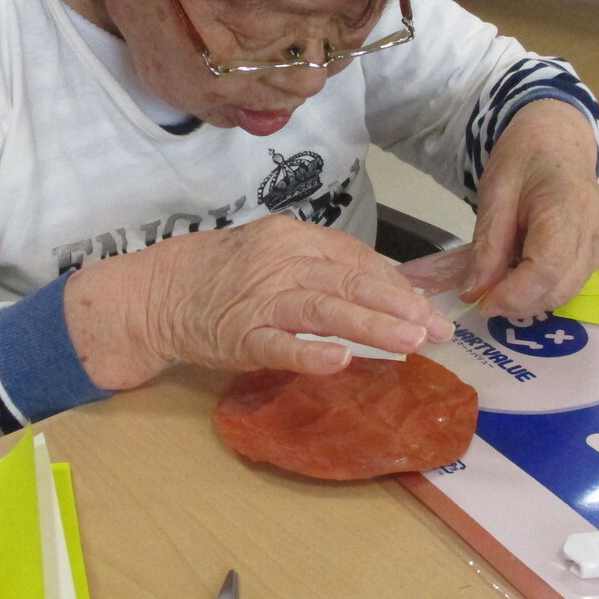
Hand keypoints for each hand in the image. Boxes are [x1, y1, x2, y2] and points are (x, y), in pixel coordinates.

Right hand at [64, 214, 453, 389]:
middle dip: (400, 307)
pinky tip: (340, 362)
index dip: (398, 285)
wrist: (159, 292)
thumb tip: (387, 290)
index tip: (430, 308)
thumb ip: (324, 268)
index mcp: (293, 237)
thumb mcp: (277, 256)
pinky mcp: (240, 336)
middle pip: (349, 281)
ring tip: (411, 343)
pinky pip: (279, 345)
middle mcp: (280, 261)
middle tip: (438, 330)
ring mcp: (259, 299)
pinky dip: (310, 352)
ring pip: (324, 309)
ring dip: (372, 326)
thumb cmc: (225, 276)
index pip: (357, 259)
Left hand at [465, 98, 598, 318]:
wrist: (558, 141)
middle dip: (519, 303)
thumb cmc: (525, 158)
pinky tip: (524, 270)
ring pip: (567, 291)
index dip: (514, 295)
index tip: (483, 303)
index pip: (546, 268)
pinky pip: (573, 282)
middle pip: (559, 287)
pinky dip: (544, 287)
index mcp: (567, 207)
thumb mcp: (495, 192)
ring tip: (503, 281)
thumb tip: (475, 292)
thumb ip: (487, 244)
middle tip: (485, 297)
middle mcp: (595, 229)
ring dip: (531, 298)